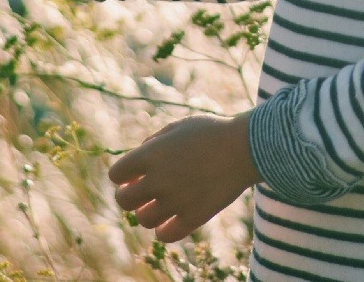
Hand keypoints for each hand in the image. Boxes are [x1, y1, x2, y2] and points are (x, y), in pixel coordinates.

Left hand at [110, 113, 259, 242]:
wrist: (247, 147)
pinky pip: (166, 235)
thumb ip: (153, 143)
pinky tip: (171, 220)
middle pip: (123, 201)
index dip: (123, 175)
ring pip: (143, 219)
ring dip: (147, 213)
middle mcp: (159, 179)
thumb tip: (138, 163)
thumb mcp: (179, 127)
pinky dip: (164, 230)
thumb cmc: (213, 132)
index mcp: (151, 154)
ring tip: (160, 204)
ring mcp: (176, 200)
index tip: (134, 174)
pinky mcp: (194, 217)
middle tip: (143, 192)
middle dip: (130, 196)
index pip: (116, 174)